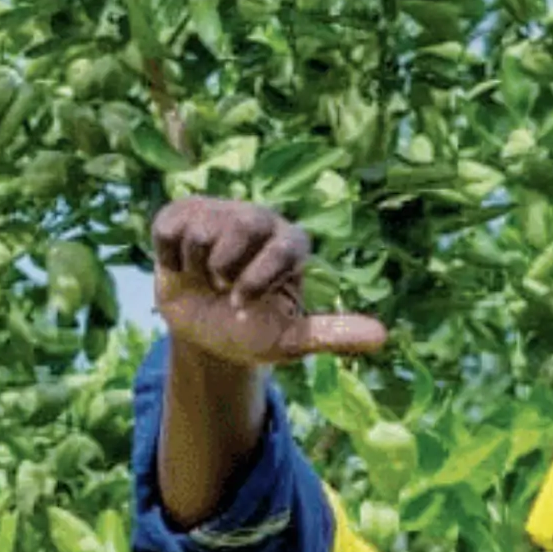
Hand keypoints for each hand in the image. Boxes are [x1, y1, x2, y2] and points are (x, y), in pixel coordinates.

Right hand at [148, 198, 391, 371]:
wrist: (199, 335)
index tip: (242, 306)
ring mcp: (219, 213)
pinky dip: (170, 260)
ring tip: (204, 278)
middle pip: (243, 225)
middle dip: (226, 270)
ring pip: (203, 233)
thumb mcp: (289, 338)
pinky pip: (170, 231)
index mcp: (290, 243)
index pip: (285, 244)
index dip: (258, 278)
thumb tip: (382, 337)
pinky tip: (182, 268)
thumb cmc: (250, 331)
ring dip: (197, 270)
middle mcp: (258, 220)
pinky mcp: (181, 214)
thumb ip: (331, 333)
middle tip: (223, 290)